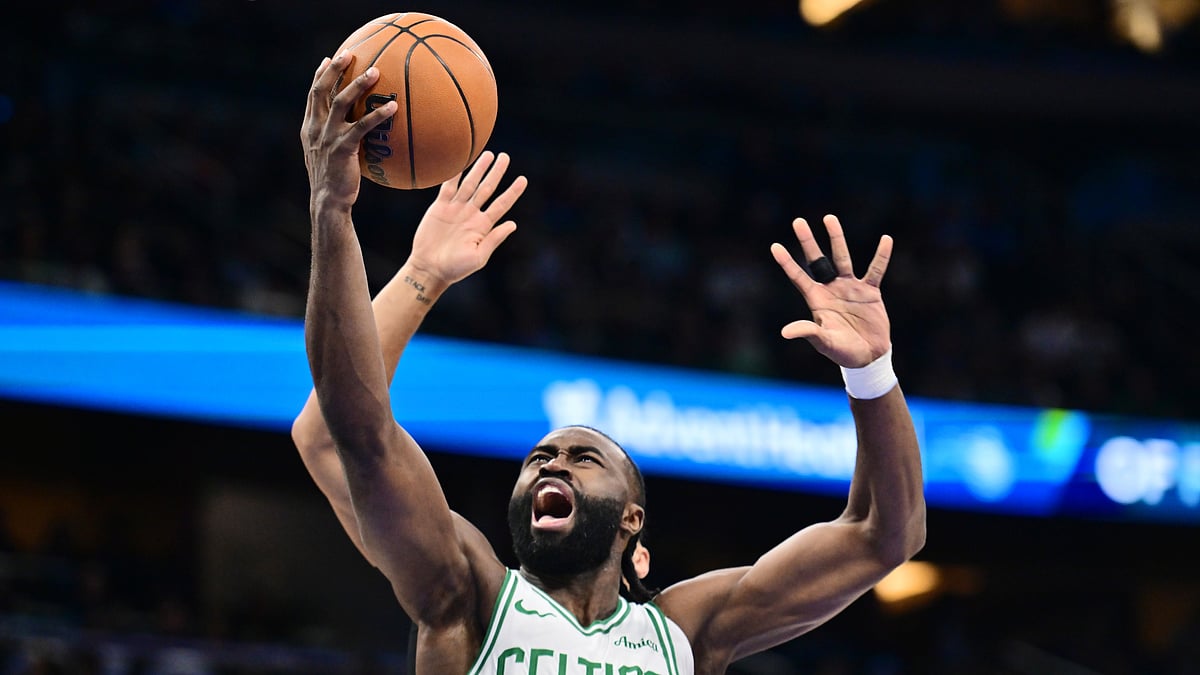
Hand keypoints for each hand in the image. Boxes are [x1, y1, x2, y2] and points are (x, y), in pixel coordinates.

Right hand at [301, 52, 394, 211]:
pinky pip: (362, 126)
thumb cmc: (335, 182)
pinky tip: (393, 107)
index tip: (328, 58)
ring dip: (358, 85)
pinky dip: (377, 115)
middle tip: (348, 53)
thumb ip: (338, 138)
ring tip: (375, 71)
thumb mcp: (331, 157)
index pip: (313, 95)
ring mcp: (328, 138)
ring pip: (341, 103)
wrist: (328, 202)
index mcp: (310, 128)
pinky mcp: (342, 148)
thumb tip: (359, 130)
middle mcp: (316, 129)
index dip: (320, 75)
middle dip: (334, 69)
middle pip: (321, 90)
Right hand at [407, 151, 527, 284]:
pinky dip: (455, 176)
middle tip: (505, 157)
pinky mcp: (440, 207)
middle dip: (496, 172)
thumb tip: (513, 224)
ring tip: (488, 154)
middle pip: (487, 188)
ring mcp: (456, 209)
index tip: (523, 179)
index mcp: (483, 226)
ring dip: (479, 170)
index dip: (513, 192)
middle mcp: (472, 214)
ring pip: (470, 184)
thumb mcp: (479, 257)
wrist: (430, 268)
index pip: (502, 204)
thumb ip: (494, 239)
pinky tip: (461, 163)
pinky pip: (449, 188)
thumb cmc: (456, 268)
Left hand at [770, 215, 892, 367]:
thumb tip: (785, 332)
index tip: (774, 246)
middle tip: (798, 221)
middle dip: (808, 242)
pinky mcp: (870, 291)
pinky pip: (876, 270)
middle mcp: (830, 289)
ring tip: (829, 218)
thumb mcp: (824, 343)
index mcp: (816, 300)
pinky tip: (886, 239)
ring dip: (836, 239)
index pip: (798, 277)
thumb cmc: (842, 352)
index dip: (787, 262)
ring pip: (842, 258)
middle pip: (817, 260)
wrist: (868, 357)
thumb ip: (808, 333)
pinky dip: (881, 256)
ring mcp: (850, 288)